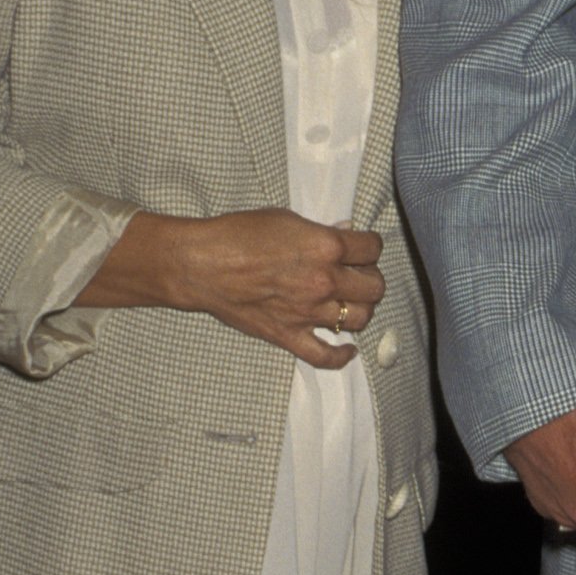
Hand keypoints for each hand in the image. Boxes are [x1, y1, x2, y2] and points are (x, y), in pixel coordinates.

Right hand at [83, 210, 385, 367]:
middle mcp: (323, 281)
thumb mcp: (285, 219)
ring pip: (359, 319)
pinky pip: (325, 356)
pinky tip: (348, 348)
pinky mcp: (289, 335)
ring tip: (349, 303)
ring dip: (359, 310)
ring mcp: (308, 312)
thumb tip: (344, 234)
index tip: (362, 249)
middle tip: (357, 275)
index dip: (369, 247)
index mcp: (325, 247)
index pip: (372, 249)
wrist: (201, 264)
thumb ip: (320, 231)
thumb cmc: (237, 235)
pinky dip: (342, 356)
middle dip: (369, 278)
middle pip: (374, 287)